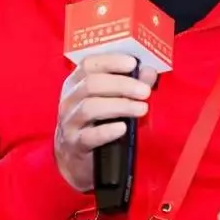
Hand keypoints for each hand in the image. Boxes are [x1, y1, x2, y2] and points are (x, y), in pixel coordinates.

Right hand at [55, 54, 157, 192]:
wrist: (74, 158)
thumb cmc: (95, 122)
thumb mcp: (109, 100)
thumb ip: (130, 84)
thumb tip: (150, 71)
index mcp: (76, 83)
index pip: (89, 64)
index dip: (111, 61)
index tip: (133, 63)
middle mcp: (69, 100)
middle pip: (91, 84)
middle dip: (121, 85)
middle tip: (144, 91)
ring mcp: (69, 122)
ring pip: (90, 108)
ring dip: (119, 106)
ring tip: (142, 109)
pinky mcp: (74, 145)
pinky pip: (89, 136)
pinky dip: (107, 131)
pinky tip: (123, 128)